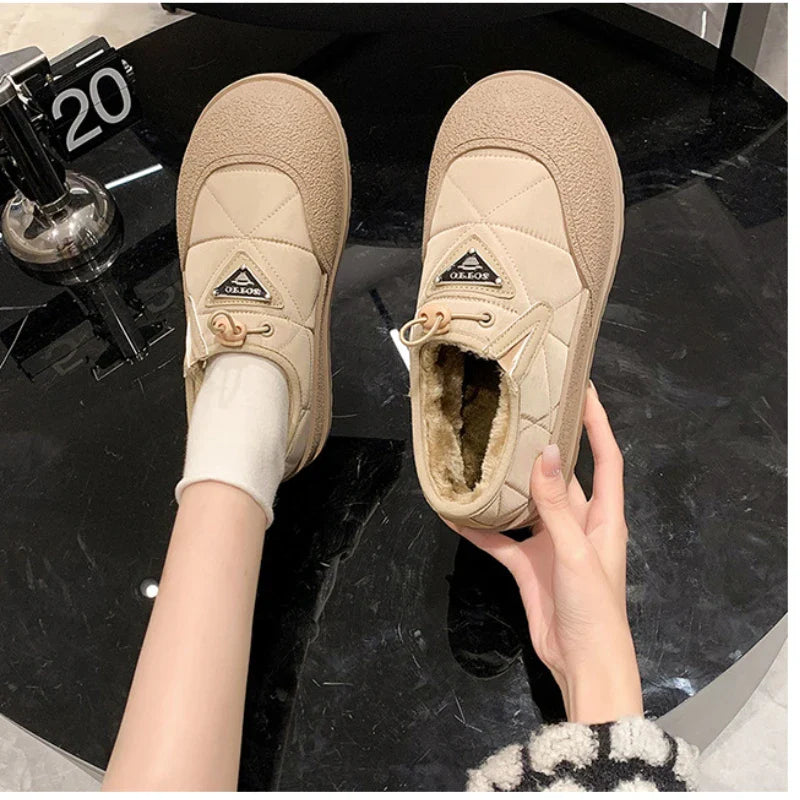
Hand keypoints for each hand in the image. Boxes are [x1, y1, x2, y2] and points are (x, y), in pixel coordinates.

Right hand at [446, 383, 642, 723]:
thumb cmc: (594, 607)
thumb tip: (545, 452)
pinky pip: (501, 540)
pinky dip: (481, 529)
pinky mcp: (528, 566)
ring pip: (527, 504)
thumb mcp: (575, 553)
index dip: (598, 423)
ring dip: (507, 485)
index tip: (584, 389)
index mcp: (604, 516)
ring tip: (483, 454)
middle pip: (561, 475)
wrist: (583, 665)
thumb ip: (556, 505)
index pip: (606, 458)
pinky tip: (456, 514)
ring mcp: (551, 544)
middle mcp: (578, 523)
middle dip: (544, 445)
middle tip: (518, 412)